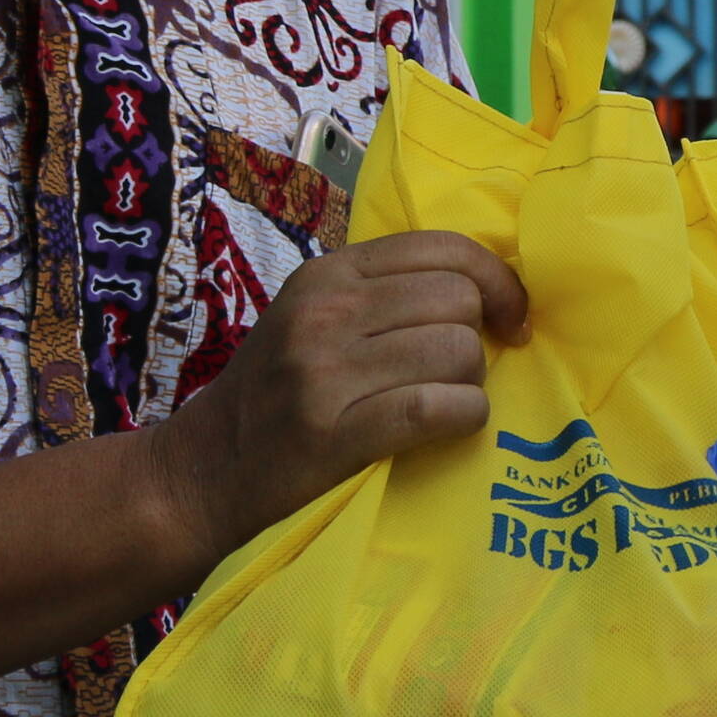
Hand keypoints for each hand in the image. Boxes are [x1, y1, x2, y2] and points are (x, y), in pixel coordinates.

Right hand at [152, 230, 527, 564]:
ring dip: (471, 384)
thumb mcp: (314, 316)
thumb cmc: (276, 392)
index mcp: (329, 274)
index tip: (511, 318)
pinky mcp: (332, 432)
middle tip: (461, 372)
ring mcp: (325, 371)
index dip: (496, 280)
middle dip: (479, 339)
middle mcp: (326, 311)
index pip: (442, 247)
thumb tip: (489, 291)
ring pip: (457, 352)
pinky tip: (451, 426)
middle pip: (459, 301)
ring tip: (445, 402)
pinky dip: (464, 418)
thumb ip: (385, 295)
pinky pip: (435, 409)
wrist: (205, 469)